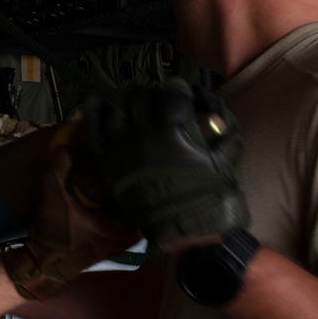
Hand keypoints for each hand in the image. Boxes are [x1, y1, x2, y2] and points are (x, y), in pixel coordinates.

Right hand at [2, 145, 140, 299]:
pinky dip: (118, 224)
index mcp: (115, 229)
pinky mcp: (101, 252)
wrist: (40, 266)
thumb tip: (65, 147)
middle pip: (139, 221)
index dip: (147, 196)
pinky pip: (119, 235)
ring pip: (129, 230)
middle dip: (139, 204)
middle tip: (139, 183)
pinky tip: (109, 211)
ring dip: (128, 215)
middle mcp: (118, 241)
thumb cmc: (53, 234)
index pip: (142, 212)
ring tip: (127, 195)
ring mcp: (111, 249)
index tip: (146, 180)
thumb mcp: (53, 197)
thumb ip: (59, 170)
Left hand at [83, 77, 248, 251]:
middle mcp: (142, 135)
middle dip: (153, 95)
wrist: (179, 228)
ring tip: (135, 104)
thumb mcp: (225, 162)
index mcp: (171, 131)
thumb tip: (217, 112)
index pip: (171, 92)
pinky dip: (94, 111)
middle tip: (159, 102)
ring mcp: (120, 147)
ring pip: (117, 107)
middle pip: (142, 96)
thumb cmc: (206, 196)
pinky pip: (93, 129)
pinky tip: (97, 100)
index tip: (182, 94)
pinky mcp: (107, 162)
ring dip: (128, 101)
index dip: (178, 90)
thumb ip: (224, 132)